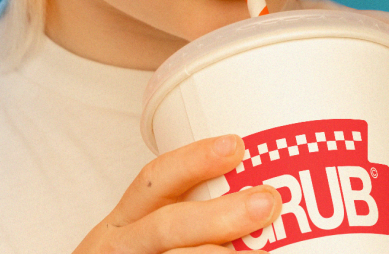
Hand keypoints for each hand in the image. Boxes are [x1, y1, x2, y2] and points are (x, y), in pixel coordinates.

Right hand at [73, 135, 281, 253]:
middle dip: (219, 213)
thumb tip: (258, 200)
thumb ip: (188, 218)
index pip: (154, 179)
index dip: (194, 159)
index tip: (236, 145)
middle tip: (266, 203)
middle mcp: (122, 244)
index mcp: (126, 220)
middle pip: (168, 224)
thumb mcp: (145, 236)